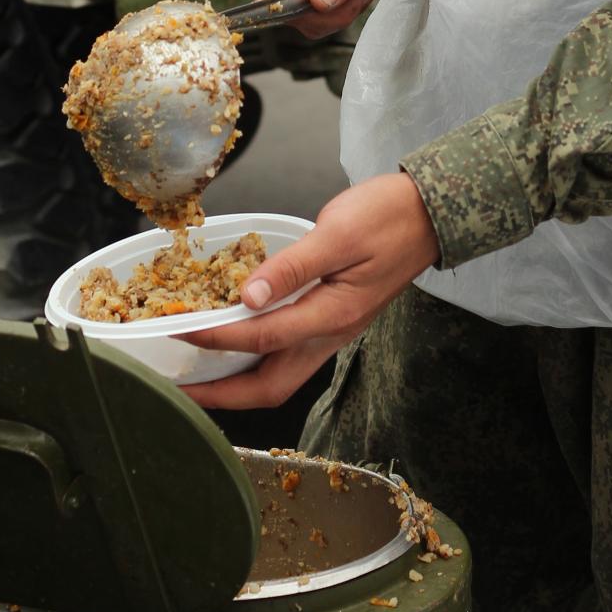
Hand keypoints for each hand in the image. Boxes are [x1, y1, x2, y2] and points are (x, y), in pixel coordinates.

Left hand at [183, 174, 439, 408]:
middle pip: (271, 387)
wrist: (431, 214)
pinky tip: (236, 344)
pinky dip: (256, 359)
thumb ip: (292, 267)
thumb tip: (247, 297)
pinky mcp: (333, 319)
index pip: (262, 338)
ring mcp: (334, 331)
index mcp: (332, 315)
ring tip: (199, 378)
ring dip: (237, 385)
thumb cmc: (388, 216)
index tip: (180, 330)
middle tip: (180, 391)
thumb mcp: (337, 232)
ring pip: (280, 377)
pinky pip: (289, 354)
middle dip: (222, 396)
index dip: (216, 338)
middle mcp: (331, 334)